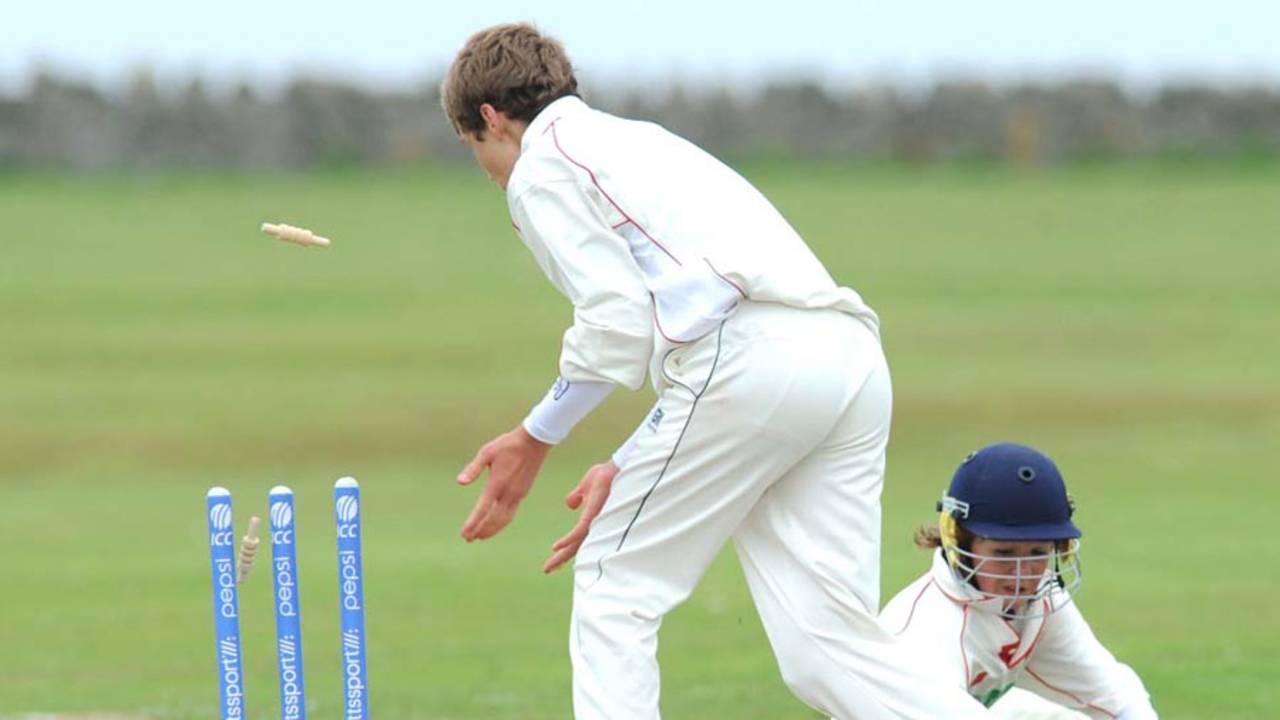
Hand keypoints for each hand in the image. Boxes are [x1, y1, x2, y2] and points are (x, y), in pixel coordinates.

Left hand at [458, 426, 551, 540]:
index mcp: (497, 483)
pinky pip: (511, 513)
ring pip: (505, 519)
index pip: (482, 510)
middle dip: (481, 531)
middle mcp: (509, 493)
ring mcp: (518, 494)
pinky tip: (497, 523)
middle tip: (469, 539)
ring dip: (492, 529)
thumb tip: (460, 482)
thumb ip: (473, 469)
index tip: (464, 534)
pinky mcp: (523, 492)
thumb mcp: (486, 453)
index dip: (473, 524)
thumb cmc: (507, 444)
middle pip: (494, 519)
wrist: (534, 441)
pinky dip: (502, 522)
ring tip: (481, 536)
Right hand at [543, 461, 618, 572]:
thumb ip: (577, 496)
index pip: (577, 538)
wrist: (618, 467)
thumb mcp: (586, 485)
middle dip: (561, 558)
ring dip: (563, 555)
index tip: (554, 557)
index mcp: (592, 519)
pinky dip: (568, 540)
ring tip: (550, 566)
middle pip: (576, 546)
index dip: (565, 548)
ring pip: (577, 543)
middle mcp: (596, 524)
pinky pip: (579, 532)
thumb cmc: (607, 476)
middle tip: (547, 570)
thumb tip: (571, 505)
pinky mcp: (595, 514)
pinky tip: (557, 547)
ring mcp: (597, 521)